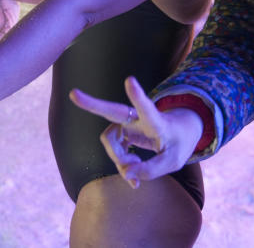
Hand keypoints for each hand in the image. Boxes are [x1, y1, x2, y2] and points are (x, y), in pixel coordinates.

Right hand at [69, 76, 202, 188]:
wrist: (180, 131)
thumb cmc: (178, 144)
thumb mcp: (173, 161)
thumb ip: (150, 170)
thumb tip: (126, 174)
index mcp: (157, 122)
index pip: (147, 108)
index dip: (138, 96)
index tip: (130, 79)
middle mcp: (139, 118)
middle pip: (112, 111)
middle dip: (91, 103)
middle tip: (73, 93)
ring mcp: (128, 123)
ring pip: (110, 140)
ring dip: (118, 159)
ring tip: (134, 172)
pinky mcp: (123, 130)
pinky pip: (112, 148)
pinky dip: (119, 163)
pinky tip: (131, 174)